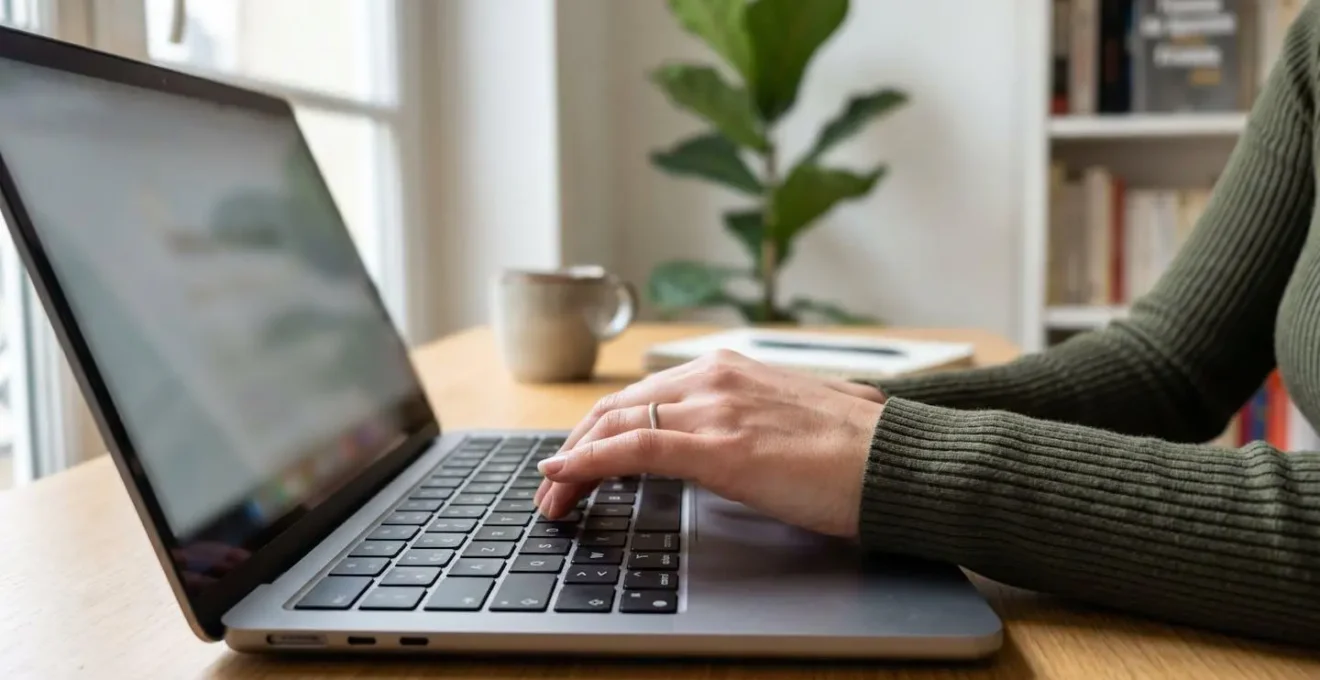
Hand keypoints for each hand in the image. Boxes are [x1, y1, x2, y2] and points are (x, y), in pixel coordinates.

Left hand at [534, 350, 885, 538]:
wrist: (899, 462)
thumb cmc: (858, 450)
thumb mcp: (794, 421)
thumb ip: (757, 421)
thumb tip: (745, 443)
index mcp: (731, 370)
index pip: (643, 397)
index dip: (600, 430)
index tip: (579, 461)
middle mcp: (715, 378)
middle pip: (617, 408)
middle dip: (575, 447)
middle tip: (554, 486)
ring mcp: (715, 408)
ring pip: (615, 426)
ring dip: (572, 463)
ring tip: (552, 498)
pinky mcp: (719, 446)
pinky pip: (633, 449)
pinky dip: (587, 462)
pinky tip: (564, 478)